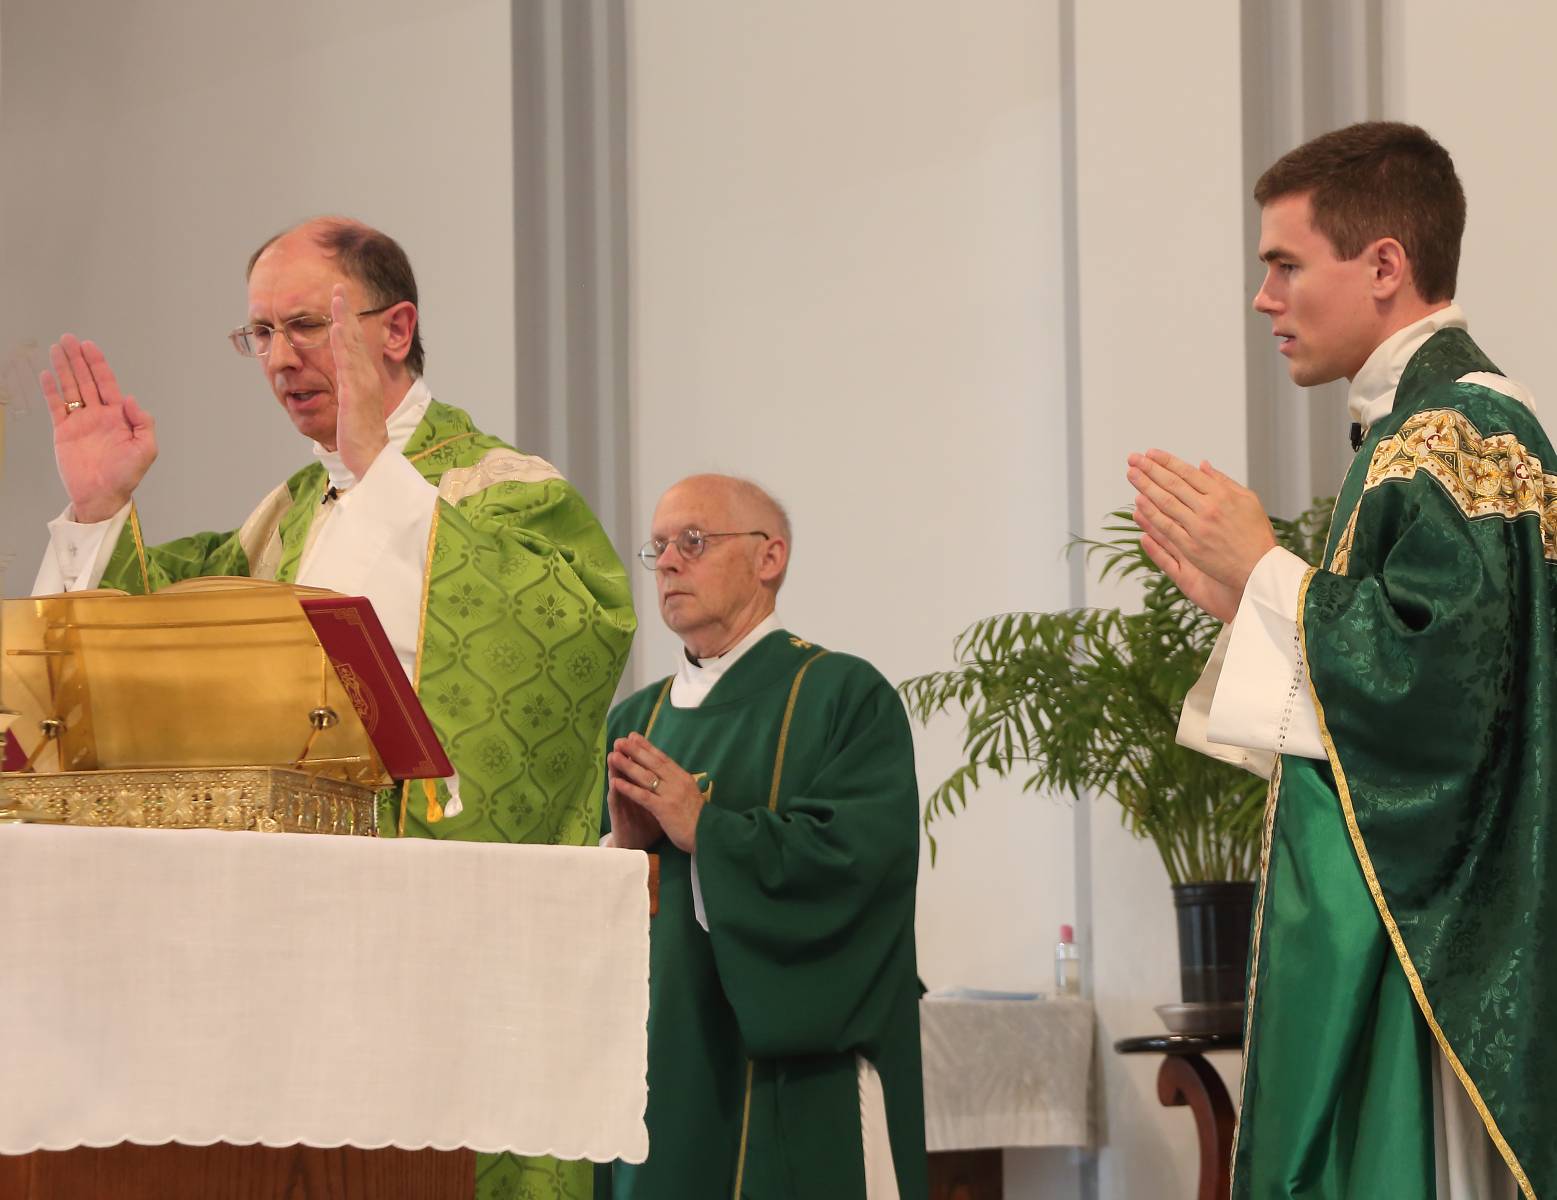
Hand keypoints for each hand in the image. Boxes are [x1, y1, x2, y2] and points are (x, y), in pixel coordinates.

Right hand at [41, 336, 156, 522]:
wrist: (103, 495)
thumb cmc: (127, 475)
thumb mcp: (146, 449)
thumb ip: (144, 423)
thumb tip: (131, 399)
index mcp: (118, 416)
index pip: (107, 383)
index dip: (98, 364)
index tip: (90, 346)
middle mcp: (98, 415)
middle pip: (86, 380)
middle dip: (78, 359)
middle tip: (69, 339)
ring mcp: (80, 422)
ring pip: (71, 388)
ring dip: (64, 368)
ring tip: (57, 349)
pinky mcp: (64, 431)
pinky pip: (56, 406)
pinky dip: (51, 390)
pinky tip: (46, 374)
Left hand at [329, 284, 387, 477]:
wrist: (371, 458)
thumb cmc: (361, 440)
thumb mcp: (354, 410)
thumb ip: (349, 394)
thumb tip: (342, 385)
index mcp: (365, 381)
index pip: (355, 345)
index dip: (347, 322)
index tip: (340, 303)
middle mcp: (367, 377)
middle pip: (355, 338)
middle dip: (347, 311)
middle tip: (339, 287)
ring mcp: (362, 384)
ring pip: (351, 344)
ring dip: (344, 319)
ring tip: (337, 297)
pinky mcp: (354, 393)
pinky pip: (347, 363)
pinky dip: (342, 343)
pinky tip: (335, 327)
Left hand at [607, 733, 706, 853]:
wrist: (710, 834)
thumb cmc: (699, 818)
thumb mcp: (691, 794)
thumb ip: (679, 784)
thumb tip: (668, 773)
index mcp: (683, 777)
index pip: (663, 758)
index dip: (647, 747)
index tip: (634, 736)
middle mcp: (677, 782)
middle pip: (653, 763)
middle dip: (635, 751)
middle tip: (620, 741)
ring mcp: (671, 795)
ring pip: (646, 776)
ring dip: (628, 765)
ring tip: (614, 756)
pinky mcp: (664, 809)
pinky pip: (644, 796)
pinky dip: (629, 788)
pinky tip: (616, 782)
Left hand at [1127, 450, 1275, 612]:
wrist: (1260, 568)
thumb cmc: (1256, 534)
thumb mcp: (1248, 500)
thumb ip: (1223, 481)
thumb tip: (1202, 465)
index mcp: (1222, 495)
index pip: (1187, 473)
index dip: (1167, 462)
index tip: (1151, 453)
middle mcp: (1208, 509)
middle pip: (1172, 484)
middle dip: (1150, 469)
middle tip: (1133, 459)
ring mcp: (1198, 528)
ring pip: (1165, 503)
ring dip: (1145, 487)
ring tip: (1131, 475)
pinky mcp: (1191, 548)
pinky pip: (1166, 527)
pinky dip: (1151, 514)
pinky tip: (1138, 503)